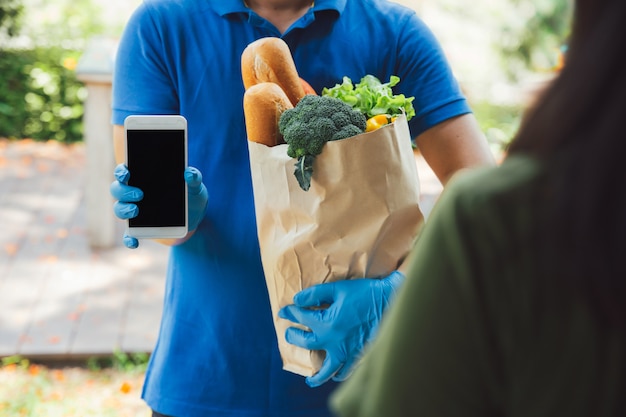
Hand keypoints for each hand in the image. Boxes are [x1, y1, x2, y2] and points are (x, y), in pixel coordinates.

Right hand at [109, 163, 207, 248]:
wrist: (195, 215)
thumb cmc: (190, 194)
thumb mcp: (194, 185)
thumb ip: (194, 178)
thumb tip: (190, 173)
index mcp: (143, 178)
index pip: (124, 172)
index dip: (121, 171)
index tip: (126, 174)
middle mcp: (133, 194)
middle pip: (118, 190)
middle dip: (124, 191)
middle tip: (140, 194)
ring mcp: (134, 211)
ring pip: (119, 209)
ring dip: (123, 210)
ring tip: (135, 211)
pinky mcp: (139, 229)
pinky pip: (128, 235)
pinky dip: (129, 239)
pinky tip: (134, 242)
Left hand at [278, 270, 404, 386]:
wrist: (391, 302)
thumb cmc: (365, 293)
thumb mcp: (338, 288)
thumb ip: (315, 294)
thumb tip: (297, 300)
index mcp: (327, 323)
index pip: (302, 318)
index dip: (290, 313)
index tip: (284, 311)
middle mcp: (334, 341)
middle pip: (307, 343)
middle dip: (294, 338)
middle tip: (289, 335)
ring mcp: (347, 351)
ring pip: (327, 370)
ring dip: (317, 374)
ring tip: (311, 378)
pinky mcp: (359, 355)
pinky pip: (346, 371)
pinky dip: (339, 374)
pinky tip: (336, 374)